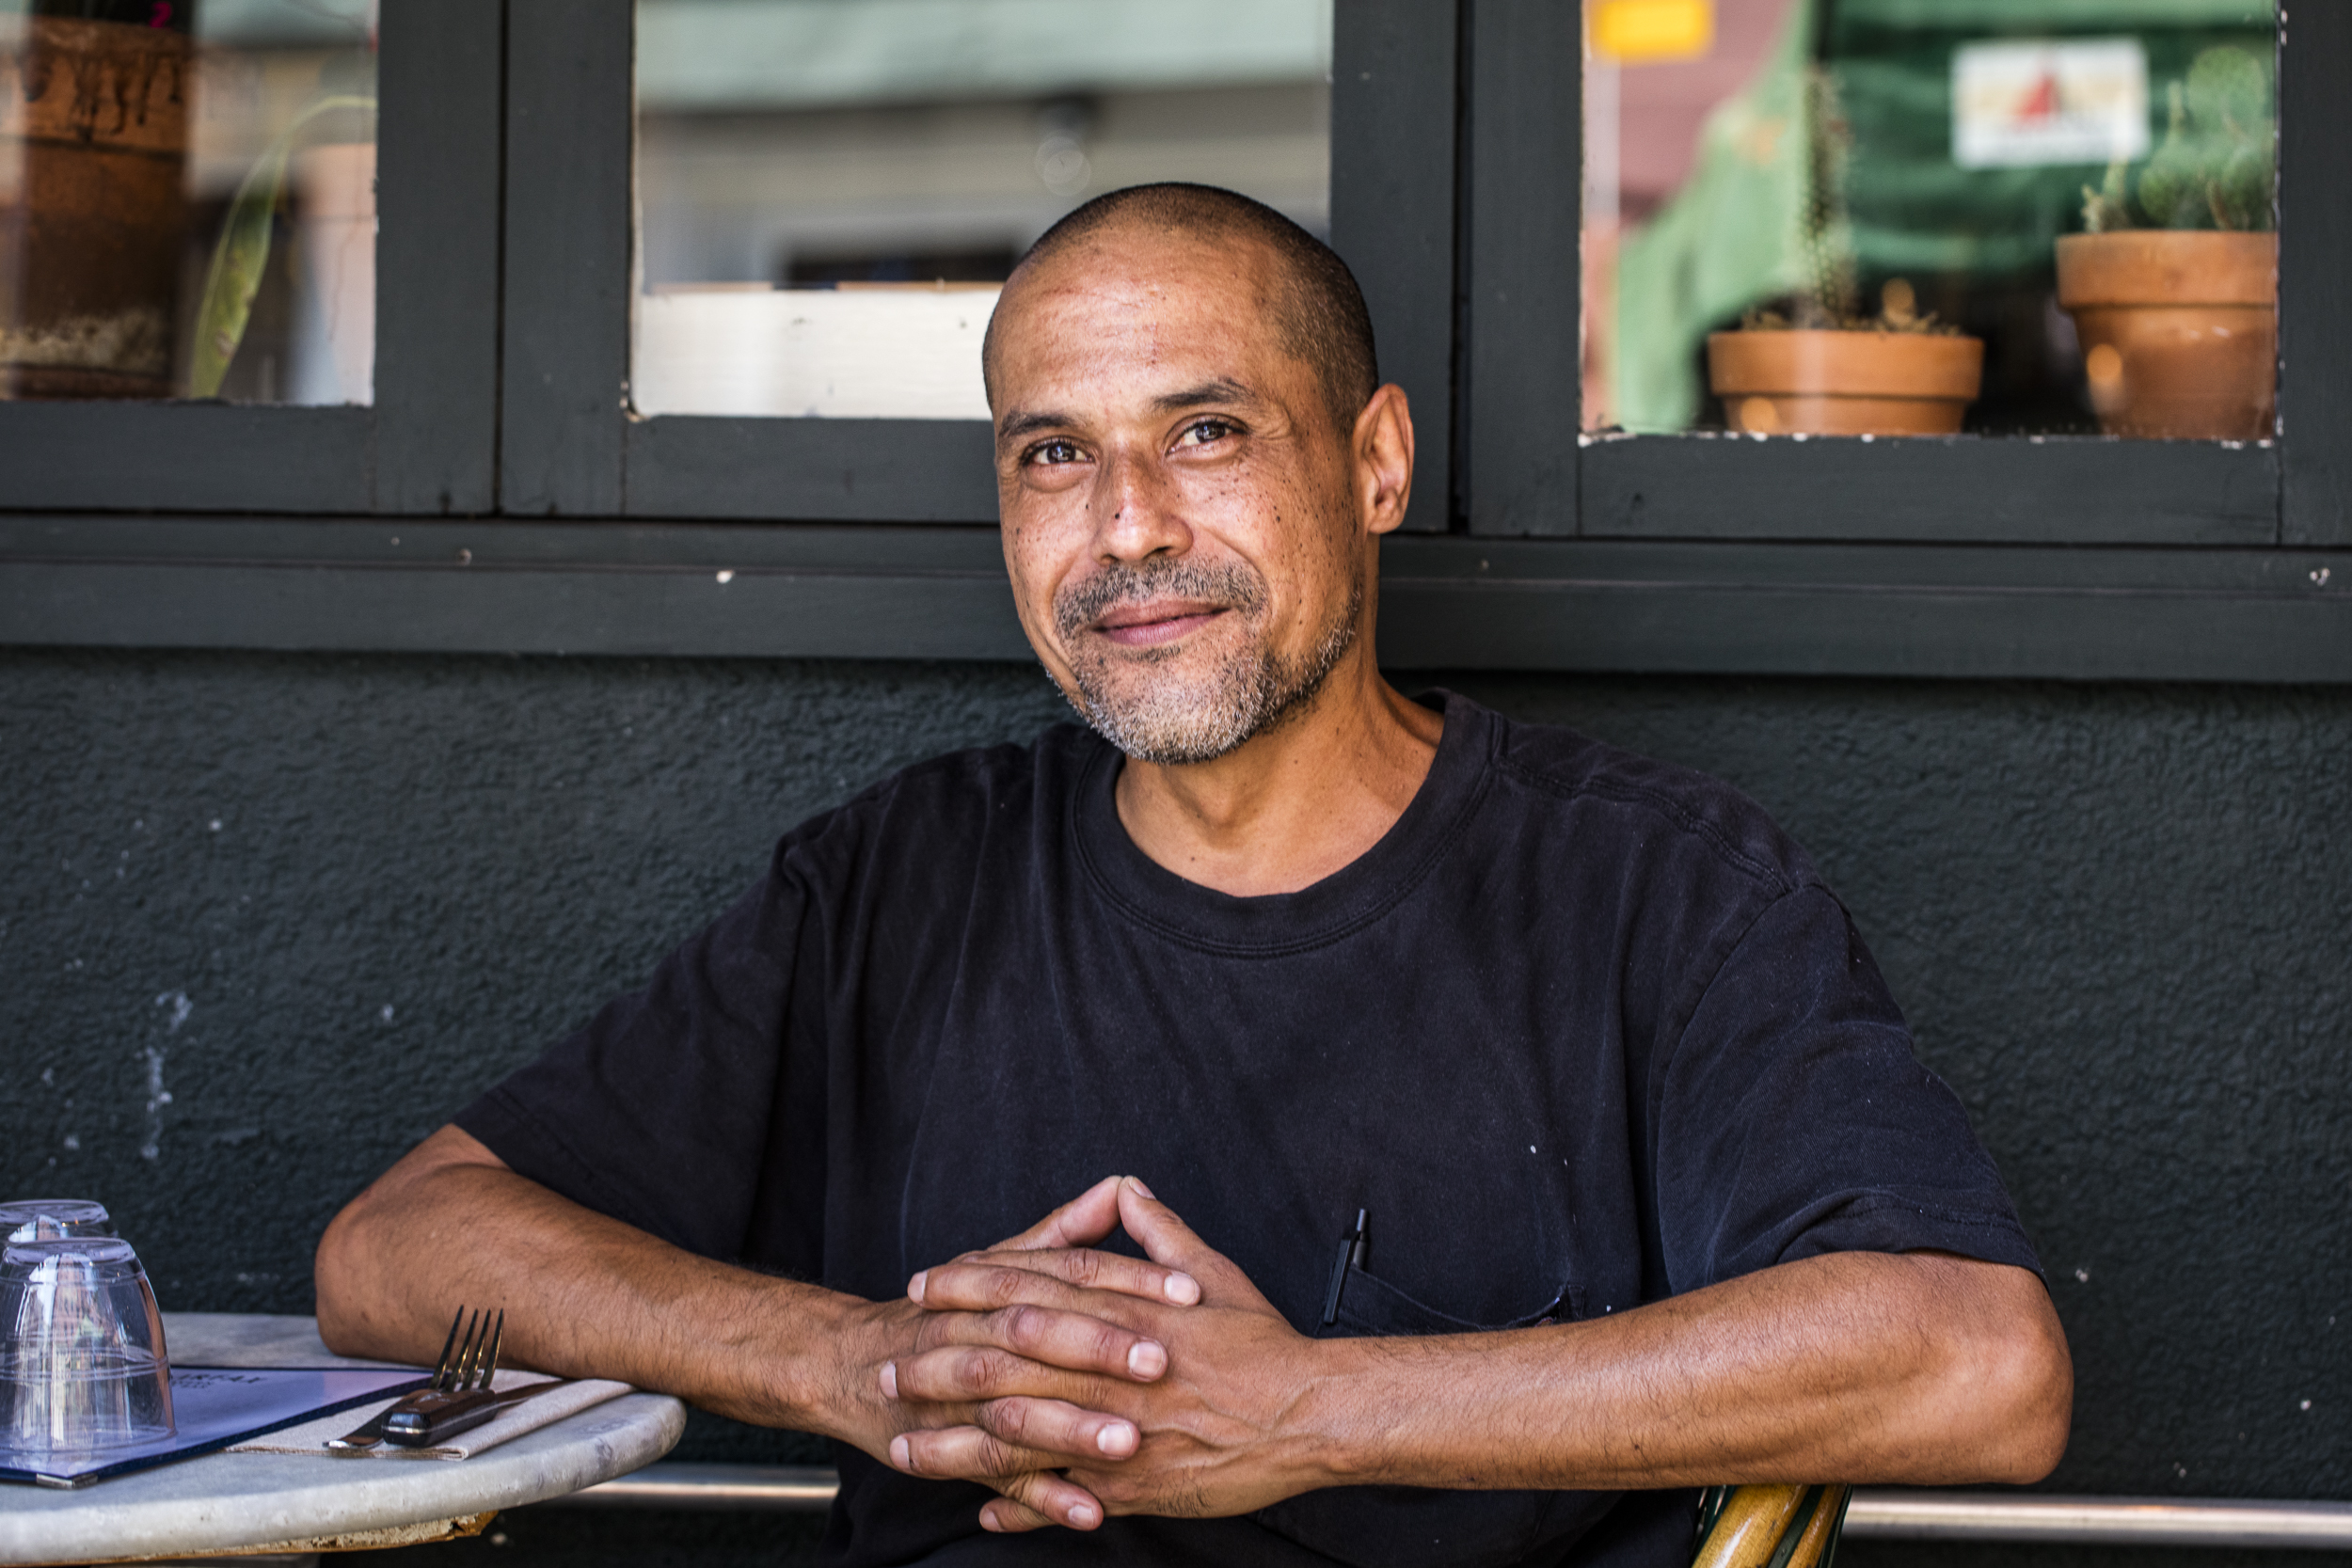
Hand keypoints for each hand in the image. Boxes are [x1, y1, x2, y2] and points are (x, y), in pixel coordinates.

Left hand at [896, 1177, 1331, 1531]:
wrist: (1308, 1413)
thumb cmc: (1262, 1344)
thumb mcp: (1211, 1271)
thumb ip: (1159, 1231)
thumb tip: (1127, 1189)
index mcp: (1120, 1313)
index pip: (1027, 1290)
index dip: (969, 1286)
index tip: (926, 1284)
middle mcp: (1105, 1369)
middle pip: (1001, 1361)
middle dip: (938, 1362)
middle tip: (889, 1363)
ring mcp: (1111, 1430)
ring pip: (1013, 1435)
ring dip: (952, 1442)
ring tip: (904, 1445)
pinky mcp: (1129, 1484)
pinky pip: (1058, 1498)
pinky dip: (1017, 1506)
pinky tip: (983, 1511)